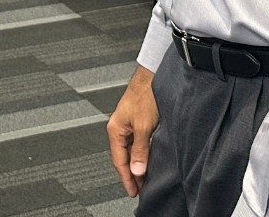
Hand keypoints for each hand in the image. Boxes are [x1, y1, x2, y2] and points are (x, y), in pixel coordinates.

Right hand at [107, 65, 157, 196]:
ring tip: (145, 178)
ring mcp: (129, 124)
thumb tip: (138, 170)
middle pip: (124, 157)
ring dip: (138, 164)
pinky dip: (142, 154)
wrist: (153, 77)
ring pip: (131, 151)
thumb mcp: (143, 126)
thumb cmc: (145, 94)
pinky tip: (149, 159)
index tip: (133, 191)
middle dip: (132, 174)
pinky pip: (138, 143)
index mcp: (115, 129)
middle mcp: (120, 127)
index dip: (127, 178)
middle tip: (140, 189)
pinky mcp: (138, 121)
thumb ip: (140, 150)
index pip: (119, 161)